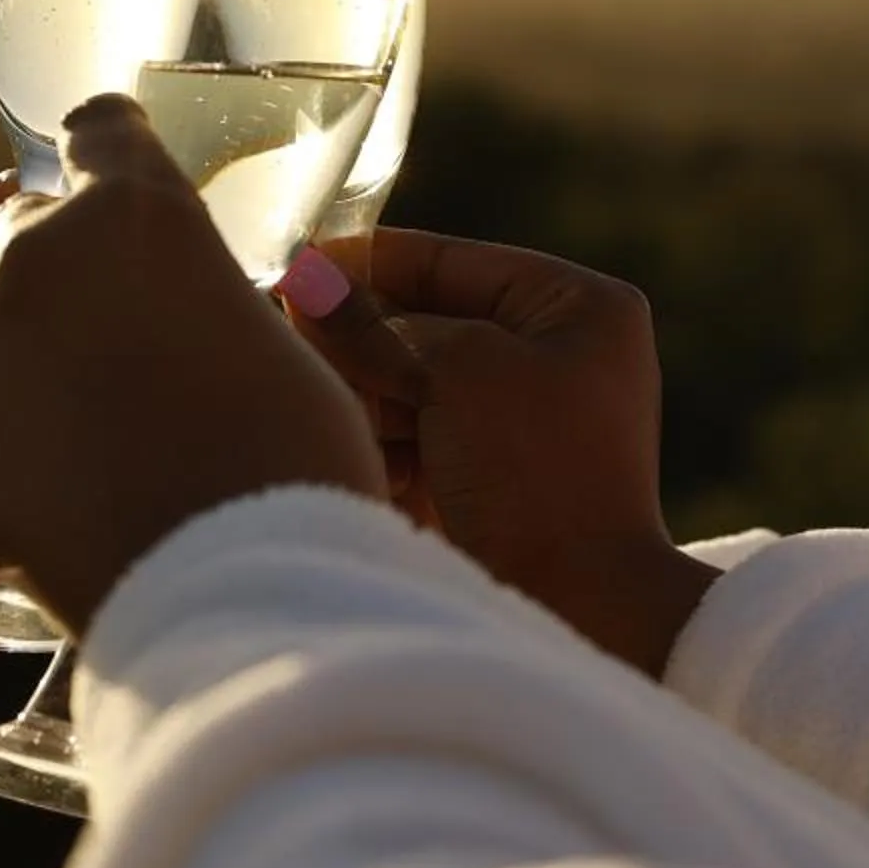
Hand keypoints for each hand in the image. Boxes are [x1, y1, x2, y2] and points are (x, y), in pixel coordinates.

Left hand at [0, 98, 387, 634]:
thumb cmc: (296, 464)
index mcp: (140, 213)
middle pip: (27, 233)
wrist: (242, 594)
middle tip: (125, 355)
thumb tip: (173, 317)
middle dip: (68, 279)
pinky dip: (8, 455)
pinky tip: (74, 504)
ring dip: (37, 373)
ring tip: (110, 455)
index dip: (109, 157)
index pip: (96, 130)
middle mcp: (39, 256)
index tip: (114, 180)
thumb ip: (204, 299)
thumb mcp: (278, 343)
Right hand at [287, 229, 717, 674]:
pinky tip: (348, 451)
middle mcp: (560, 357)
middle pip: (427, 324)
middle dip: (360, 340)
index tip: (294, 266)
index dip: (370, 262)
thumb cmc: (537, 472)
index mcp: (579, 309)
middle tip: (286, 335)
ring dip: (364, 396)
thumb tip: (305, 283)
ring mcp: (527, 423)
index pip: (453, 262)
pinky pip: (417, 443)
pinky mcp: (495, 483)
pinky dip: (379, 445)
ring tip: (319, 402)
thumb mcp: (457, 372)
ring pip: (412, 387)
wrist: (582, 605)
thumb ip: (379, 326)